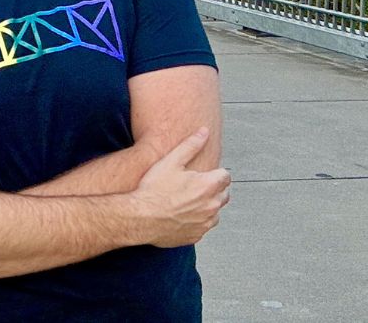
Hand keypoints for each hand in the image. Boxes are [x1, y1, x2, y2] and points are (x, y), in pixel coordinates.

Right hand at [131, 128, 229, 247]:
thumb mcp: (170, 161)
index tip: (205, 173)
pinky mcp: (196, 236)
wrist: (140, 217)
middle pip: (224, 195)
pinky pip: (203, 227)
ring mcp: (205, 223)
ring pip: (215, 212)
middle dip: (214, 189)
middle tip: (194, 186)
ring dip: (207, 206)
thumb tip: (204, 132)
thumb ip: (190, 145)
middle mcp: (211, 206)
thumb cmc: (153, 190)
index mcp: (208, 186)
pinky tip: (180, 215)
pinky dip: (196, 221)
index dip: (216, 173)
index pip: (226, 176)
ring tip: (186, 201)